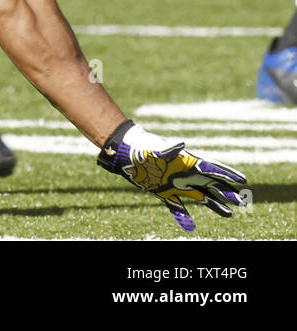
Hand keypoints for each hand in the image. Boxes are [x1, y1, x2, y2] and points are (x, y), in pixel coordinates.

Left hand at [96, 121, 246, 231]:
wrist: (127, 153)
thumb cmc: (143, 148)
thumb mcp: (156, 149)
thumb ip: (168, 149)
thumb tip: (181, 144)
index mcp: (187, 163)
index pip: (212, 169)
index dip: (228, 174)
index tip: (243, 180)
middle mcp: (185, 174)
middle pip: (211, 185)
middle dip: (227, 192)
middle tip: (243, 201)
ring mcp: (176, 184)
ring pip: (200, 197)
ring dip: (214, 205)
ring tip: (229, 213)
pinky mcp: (163, 192)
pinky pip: (177, 206)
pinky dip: (183, 216)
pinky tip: (190, 226)